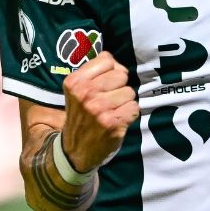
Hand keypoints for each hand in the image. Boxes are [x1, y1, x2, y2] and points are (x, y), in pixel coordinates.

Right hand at [61, 51, 138, 172]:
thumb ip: (95, 73)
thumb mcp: (78, 91)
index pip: (107, 60)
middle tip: (108, 100)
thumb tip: (119, 64)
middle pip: (121, 75)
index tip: (104, 84)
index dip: (111, 71)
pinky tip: (118, 120)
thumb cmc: (81, 115)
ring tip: (112, 111)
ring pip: (130, 92)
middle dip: (119, 87)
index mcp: (75, 82)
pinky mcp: (112, 123)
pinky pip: (134, 107)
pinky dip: (129, 114)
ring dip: (125, 102)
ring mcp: (99, 108)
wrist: (75, 150)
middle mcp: (86, 93)